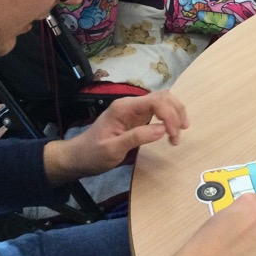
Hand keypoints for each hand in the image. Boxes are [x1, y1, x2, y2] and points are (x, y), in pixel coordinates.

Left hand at [44, 90, 187, 184]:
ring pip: (164, 101)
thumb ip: (136, 137)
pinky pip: (159, 110)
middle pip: (163, 97)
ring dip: (175, 113)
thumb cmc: (92, 154)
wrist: (77, 158)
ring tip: (178, 133)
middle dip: (176, 112)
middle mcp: (131, 104)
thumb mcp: (112, 149)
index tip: (173, 135)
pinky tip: (172, 129)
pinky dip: (170, 117)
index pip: (156, 101)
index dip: (169, 115)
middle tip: (179, 135)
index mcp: (124, 108)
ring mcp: (135, 109)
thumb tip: (162, 129)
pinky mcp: (138, 117)